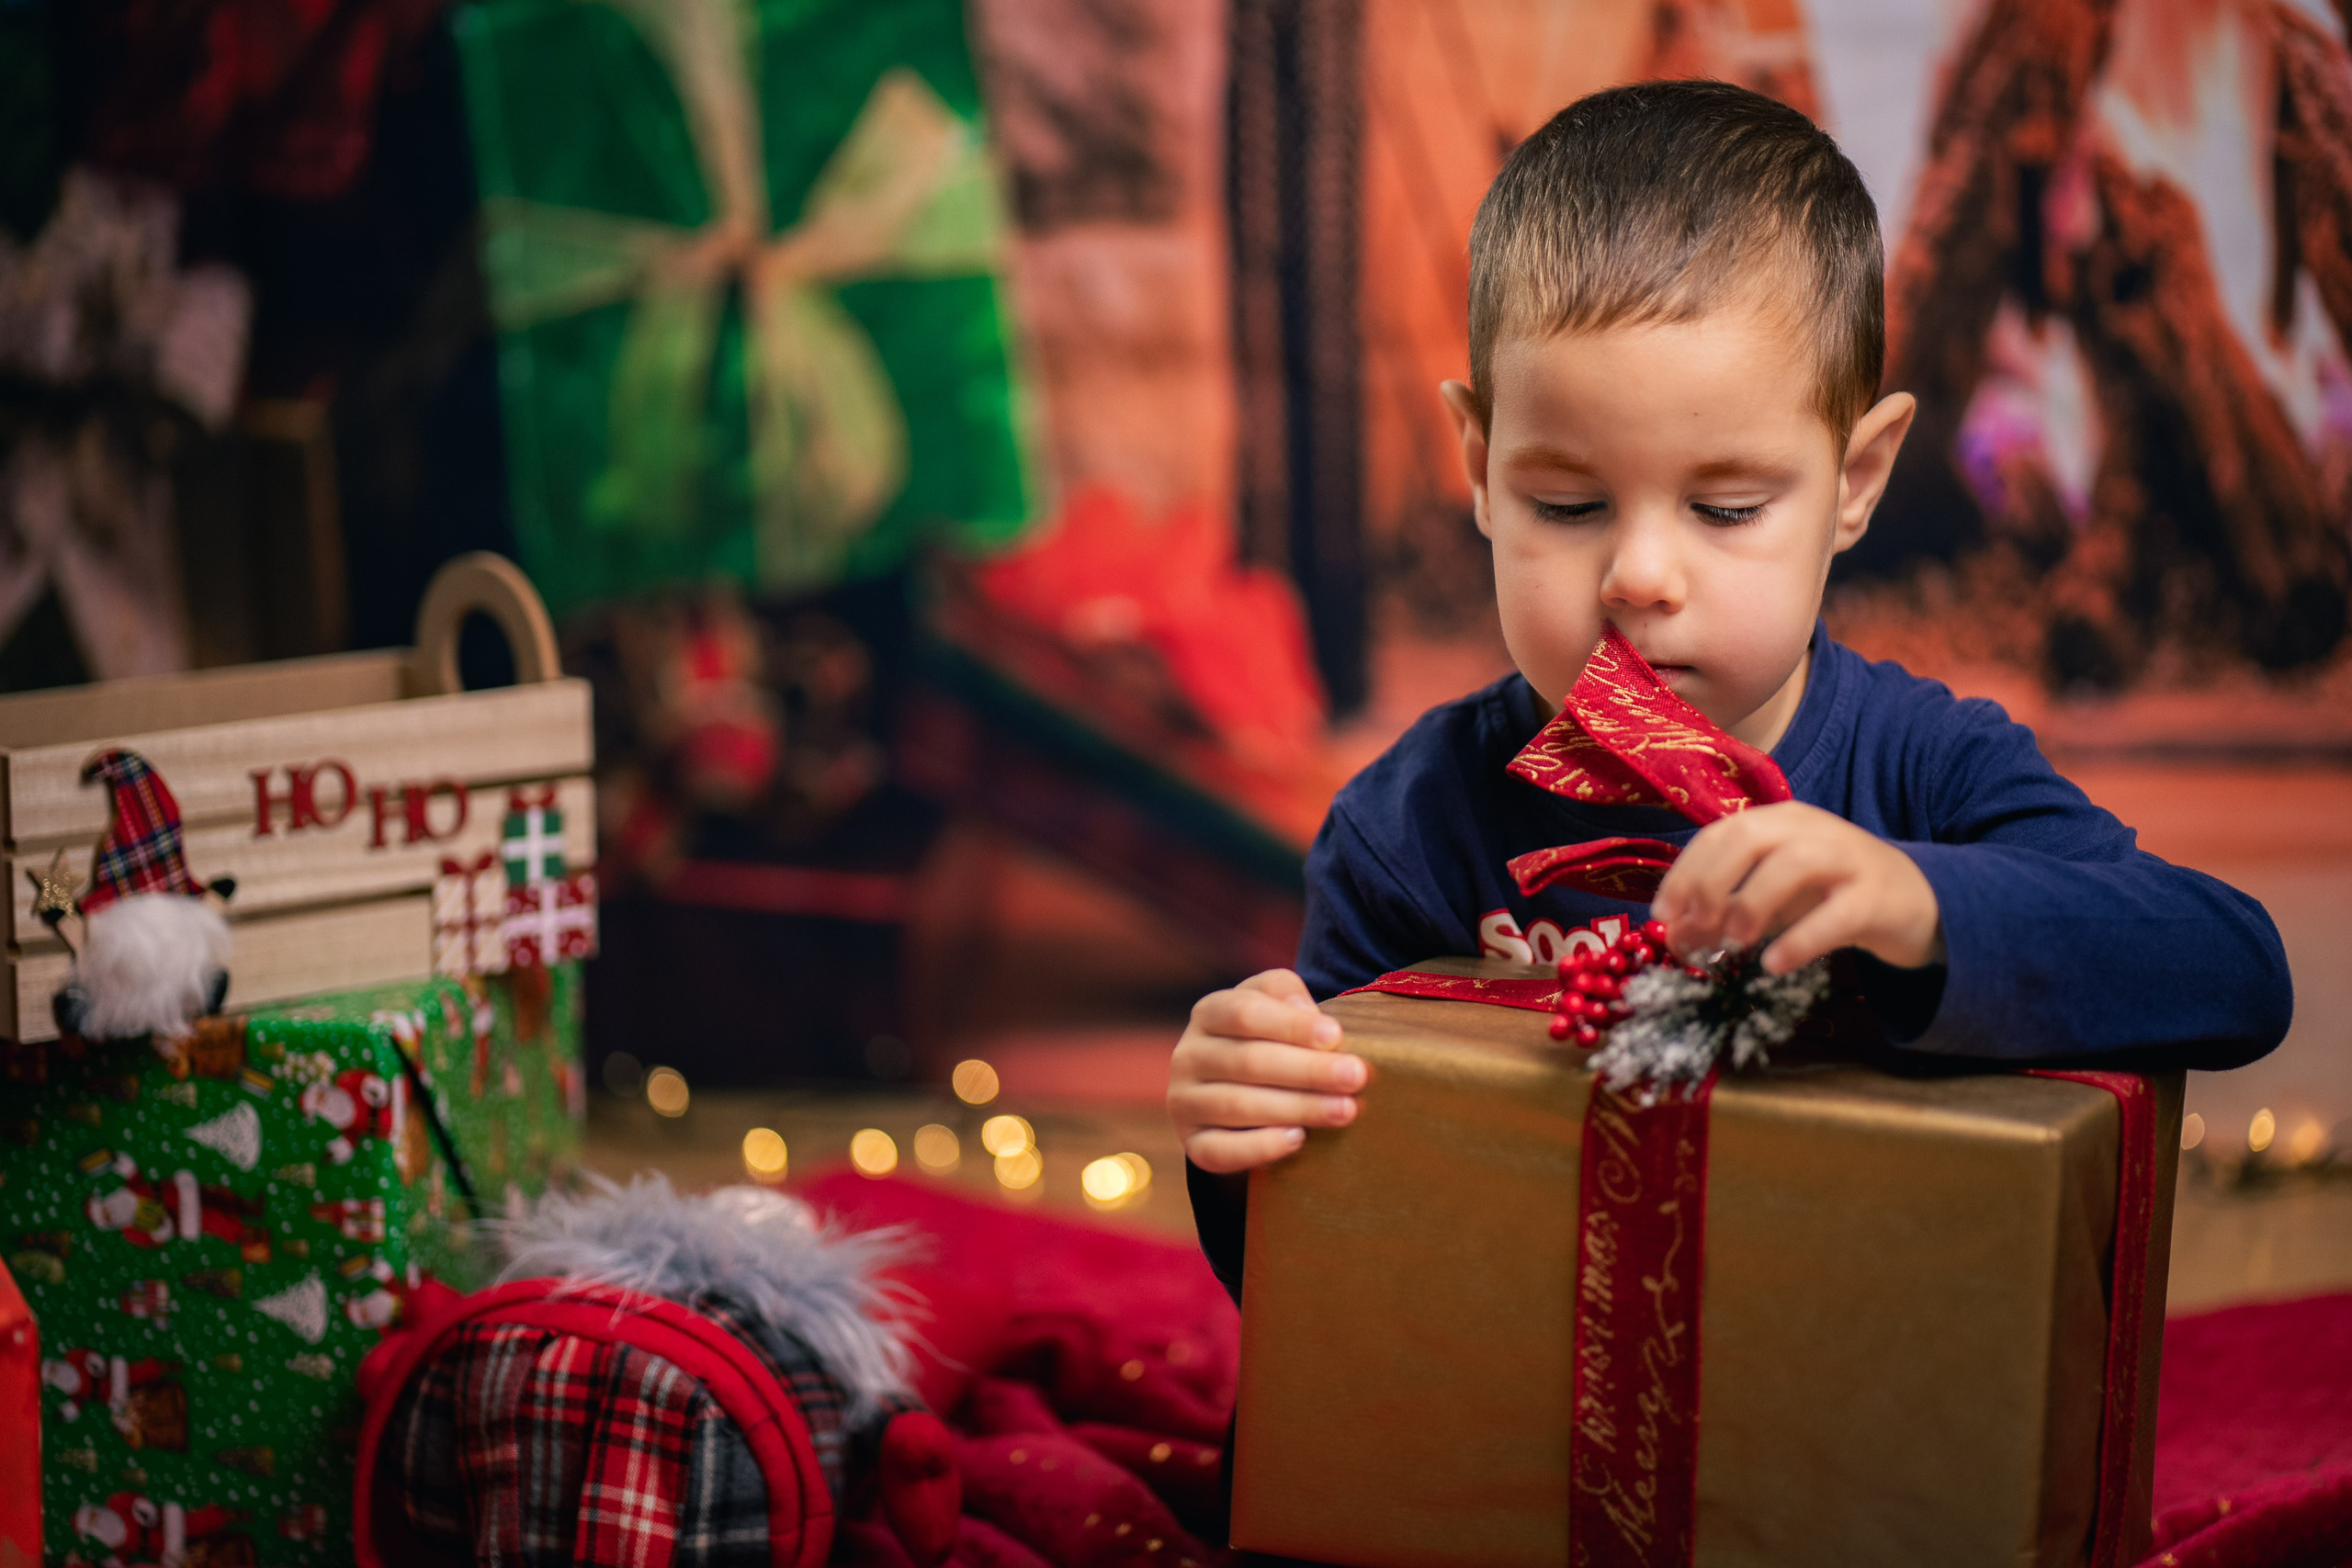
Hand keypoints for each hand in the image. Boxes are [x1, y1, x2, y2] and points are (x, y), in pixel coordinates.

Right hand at [1169, 969, 1367, 1172]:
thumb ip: (1287, 996)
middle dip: (1307, 1070)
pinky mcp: (1192, 1143)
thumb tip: (1307, 1015)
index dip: (1291, 1025)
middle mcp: (1189, 1055)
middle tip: (1355, 1078)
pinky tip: (1298, 1139)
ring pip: (1238, 1106)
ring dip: (1296, 1108)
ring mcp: (1184, 1102)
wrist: (1237, 1089)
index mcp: (1209, 1013)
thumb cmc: (1268, 1039)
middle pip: (1247, 1061)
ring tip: (1344, 1110)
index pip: (1245, 1013)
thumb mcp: (1275, 1006)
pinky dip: (1260, 1147)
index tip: (1335, 1036)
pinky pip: (1221, 1150)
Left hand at [1650, 801, 1944, 973]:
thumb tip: (1675, 934)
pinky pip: (1835, 915)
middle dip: (1710, 882)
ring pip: (1792, 865)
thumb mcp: (1774, 896)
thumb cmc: (1832, 894)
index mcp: (1779, 821)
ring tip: (1734, 943)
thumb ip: (1725, 909)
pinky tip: (1773, 964)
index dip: (1685, 872)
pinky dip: (1799, 940)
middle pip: (1749, 837)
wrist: (1917, 900)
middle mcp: (1810, 829)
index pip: (1720, 834)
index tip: (1662, 913)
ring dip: (1751, 903)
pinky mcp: (1876, 898)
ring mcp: (1848, 859)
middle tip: (1696, 927)